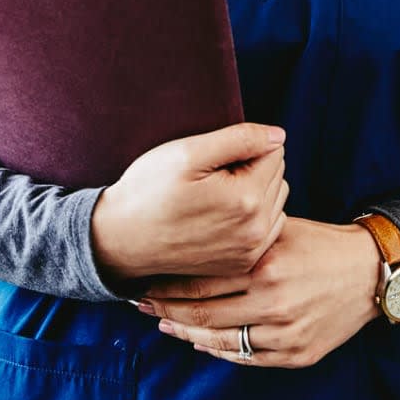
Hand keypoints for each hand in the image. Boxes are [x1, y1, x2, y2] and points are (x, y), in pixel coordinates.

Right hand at [90, 123, 289, 280]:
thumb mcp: (189, 153)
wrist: (121, 239)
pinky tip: (221, 215)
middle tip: (209, 178)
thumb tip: (279, 136)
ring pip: (275, 200)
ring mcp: (251, 251)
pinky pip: (267, 226)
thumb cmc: (150, 191)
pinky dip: (252, 216)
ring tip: (214, 195)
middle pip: (277, 176)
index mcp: (247, 200)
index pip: (274, 151)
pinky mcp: (242, 263)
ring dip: (255, 192)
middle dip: (251, 169)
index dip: (243, 147)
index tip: (212, 160)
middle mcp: (257, 230)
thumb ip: (241, 139)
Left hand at [138, 217, 383, 368]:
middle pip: (203, 313)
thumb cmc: (321, 244)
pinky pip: (246, 359)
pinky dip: (219, 351)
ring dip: (186, 333)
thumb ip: (241, 236)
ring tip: (164, 324)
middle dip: (165, 310)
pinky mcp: (296, 354)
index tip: (143, 281)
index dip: (166, 285)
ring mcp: (284, 333)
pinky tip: (201, 341)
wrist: (369, 273)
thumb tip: (192, 237)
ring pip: (221, 341)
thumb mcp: (281, 228)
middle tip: (140, 304)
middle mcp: (272, 302)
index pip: (200, 280)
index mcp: (265, 265)